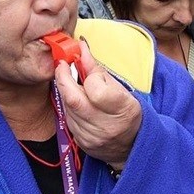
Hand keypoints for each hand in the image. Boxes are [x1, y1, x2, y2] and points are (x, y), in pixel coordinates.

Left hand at [54, 41, 141, 168]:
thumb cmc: (126, 111)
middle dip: (63, 78)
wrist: (131, 144)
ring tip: (74, 86)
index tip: (82, 65)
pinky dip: (70, 107)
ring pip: (68, 108)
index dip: (88, 76)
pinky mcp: (82, 143)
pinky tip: (78, 104)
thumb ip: (97, 69)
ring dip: (67, 93)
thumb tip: (81, 48)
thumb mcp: (119, 88)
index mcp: (122, 109)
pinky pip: (68, 119)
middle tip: (62, 66)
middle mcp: (106, 125)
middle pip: (73, 99)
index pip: (95, 89)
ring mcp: (92, 136)